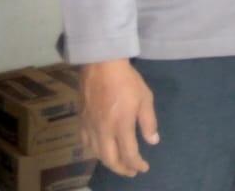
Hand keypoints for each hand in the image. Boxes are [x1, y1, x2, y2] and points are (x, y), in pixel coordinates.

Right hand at [80, 59, 158, 177]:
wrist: (100, 64)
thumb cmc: (126, 80)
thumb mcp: (145, 98)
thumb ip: (148, 122)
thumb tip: (152, 141)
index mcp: (121, 126)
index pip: (129, 154)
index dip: (137, 164)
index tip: (144, 168)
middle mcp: (103, 130)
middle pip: (110, 159)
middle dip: (122, 169)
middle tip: (131, 171)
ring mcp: (90, 126)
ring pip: (96, 153)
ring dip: (108, 162)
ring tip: (118, 162)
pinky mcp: (81, 119)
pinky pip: (85, 142)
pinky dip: (94, 150)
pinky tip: (100, 148)